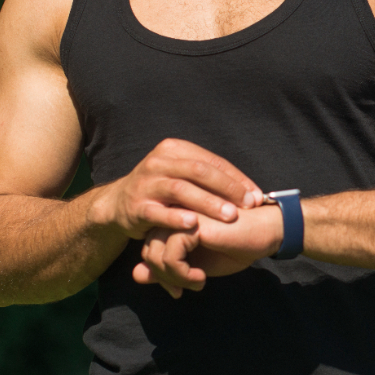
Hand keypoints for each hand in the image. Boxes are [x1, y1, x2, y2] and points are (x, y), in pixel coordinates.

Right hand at [87, 138, 261, 292]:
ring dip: (208, 203)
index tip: (256, 196)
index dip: (237, 178)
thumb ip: (209, 179)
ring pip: (181, 190)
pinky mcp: (136, 206)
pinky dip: (176, 218)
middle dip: (227, 188)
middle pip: (198, 171)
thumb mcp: (181, 176)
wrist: (118, 204)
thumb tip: (250, 191)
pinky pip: (158, 212)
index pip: (212, 161)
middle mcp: (159, 162)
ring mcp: (145, 183)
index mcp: (174, 150)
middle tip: (247, 205)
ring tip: (229, 216)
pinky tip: (194, 225)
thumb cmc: (161, 191)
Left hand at [131, 204, 283, 297]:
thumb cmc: (236, 246)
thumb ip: (166, 268)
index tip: (177, 289)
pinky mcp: (191, 223)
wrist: (266, 233)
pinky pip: (170, 256)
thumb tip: (136, 275)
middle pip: (148, 251)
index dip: (159, 273)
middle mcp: (175, 212)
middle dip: (164, 278)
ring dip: (173, 278)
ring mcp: (181, 215)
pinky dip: (182, 275)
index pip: (149, 248)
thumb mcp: (196, 264)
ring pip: (154, 254)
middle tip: (183, 290)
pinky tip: (201, 279)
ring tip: (196, 283)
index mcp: (175, 218)